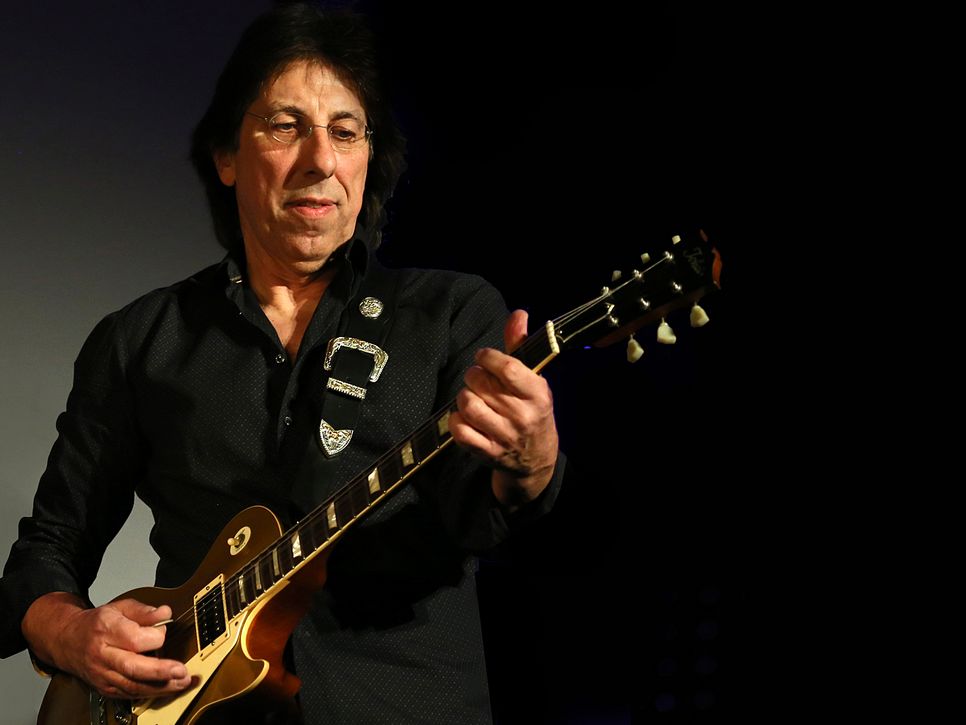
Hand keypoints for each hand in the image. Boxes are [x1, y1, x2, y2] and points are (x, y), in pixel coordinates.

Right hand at [22, 592, 192, 698]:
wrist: (68, 641)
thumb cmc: (97, 623)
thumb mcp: (121, 607)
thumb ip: (145, 611)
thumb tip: (165, 614)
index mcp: (106, 630)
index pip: (135, 639)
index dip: (155, 637)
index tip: (163, 631)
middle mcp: (102, 654)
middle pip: (133, 667)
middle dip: (160, 671)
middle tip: (181, 671)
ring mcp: (102, 674)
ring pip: (132, 686)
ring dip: (160, 687)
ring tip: (181, 683)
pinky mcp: (104, 688)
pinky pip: (129, 694)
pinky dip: (149, 693)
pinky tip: (165, 688)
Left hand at [450, 309, 558, 509]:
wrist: (536, 458)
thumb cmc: (532, 410)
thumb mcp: (533, 379)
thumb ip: (521, 346)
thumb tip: (519, 314)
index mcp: (537, 394)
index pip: (507, 367)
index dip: (488, 357)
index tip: (483, 357)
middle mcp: (522, 415)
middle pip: (480, 383)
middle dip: (473, 375)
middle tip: (478, 379)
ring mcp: (504, 435)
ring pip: (468, 404)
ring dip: (464, 397)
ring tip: (472, 397)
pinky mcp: (487, 452)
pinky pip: (460, 430)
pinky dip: (456, 420)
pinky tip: (465, 416)